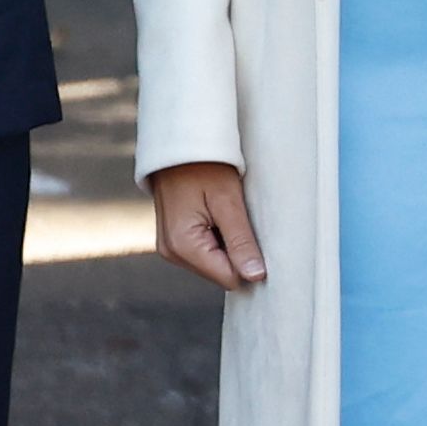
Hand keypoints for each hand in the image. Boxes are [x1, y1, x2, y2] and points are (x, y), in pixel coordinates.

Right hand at [149, 161, 267, 289]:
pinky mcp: (173, 241)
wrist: (177, 147)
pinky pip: (204, 254)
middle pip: (221, 274)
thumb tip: (255, 276)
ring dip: (227, 246)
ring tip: (225, 216)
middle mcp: (172, 252)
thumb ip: (241, 242)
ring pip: (213, 265)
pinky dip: (217, 241)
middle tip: (239, 221)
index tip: (256, 238)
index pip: (229, 278)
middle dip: (237, 254)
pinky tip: (216, 218)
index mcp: (183, 246)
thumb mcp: (228, 202)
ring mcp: (170, 248)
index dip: (249, 263)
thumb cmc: (204, 168)